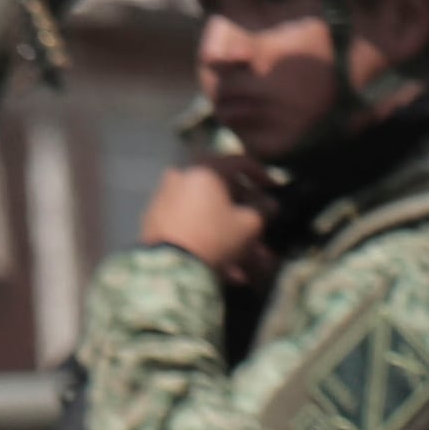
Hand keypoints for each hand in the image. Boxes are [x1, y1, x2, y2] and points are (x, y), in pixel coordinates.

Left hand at [139, 155, 271, 286]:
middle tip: (260, 231)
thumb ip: (263, 209)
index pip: (240, 162)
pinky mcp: (154, 218)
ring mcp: (165, 196)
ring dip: (229, 233)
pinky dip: (208, 238)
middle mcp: (182, 176)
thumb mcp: (249, 224)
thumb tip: (270, 204)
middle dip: (244, 214)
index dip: (262, 174)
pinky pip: (190, 223)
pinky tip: (226, 267)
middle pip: (222, 191)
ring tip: (247, 263)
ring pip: (207, 212)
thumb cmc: (215, 236)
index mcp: (205, 170)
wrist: (169, 265)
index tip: (274, 188)